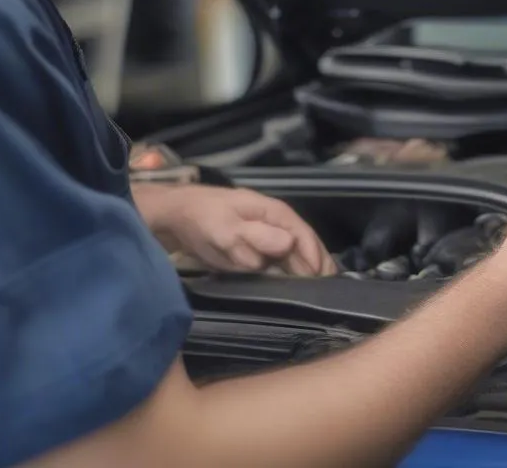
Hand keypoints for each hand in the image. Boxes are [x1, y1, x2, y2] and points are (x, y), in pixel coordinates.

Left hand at [132, 182, 336, 276]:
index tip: (321, 279)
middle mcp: (274, 223)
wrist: (176, 217)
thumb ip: (257, 236)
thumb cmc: (203, 219)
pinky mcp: (255, 249)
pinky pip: (279, 262)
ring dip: (306, 271)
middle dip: (318, 265)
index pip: (302, 233)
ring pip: (293, 255)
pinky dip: (290, 274)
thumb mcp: (227, 228)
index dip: (313, 255)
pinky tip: (296, 289)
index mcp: (272, 212)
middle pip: (303, 244)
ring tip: (320, 295)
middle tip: (331, 293)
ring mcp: (265, 236)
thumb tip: (290, 242)